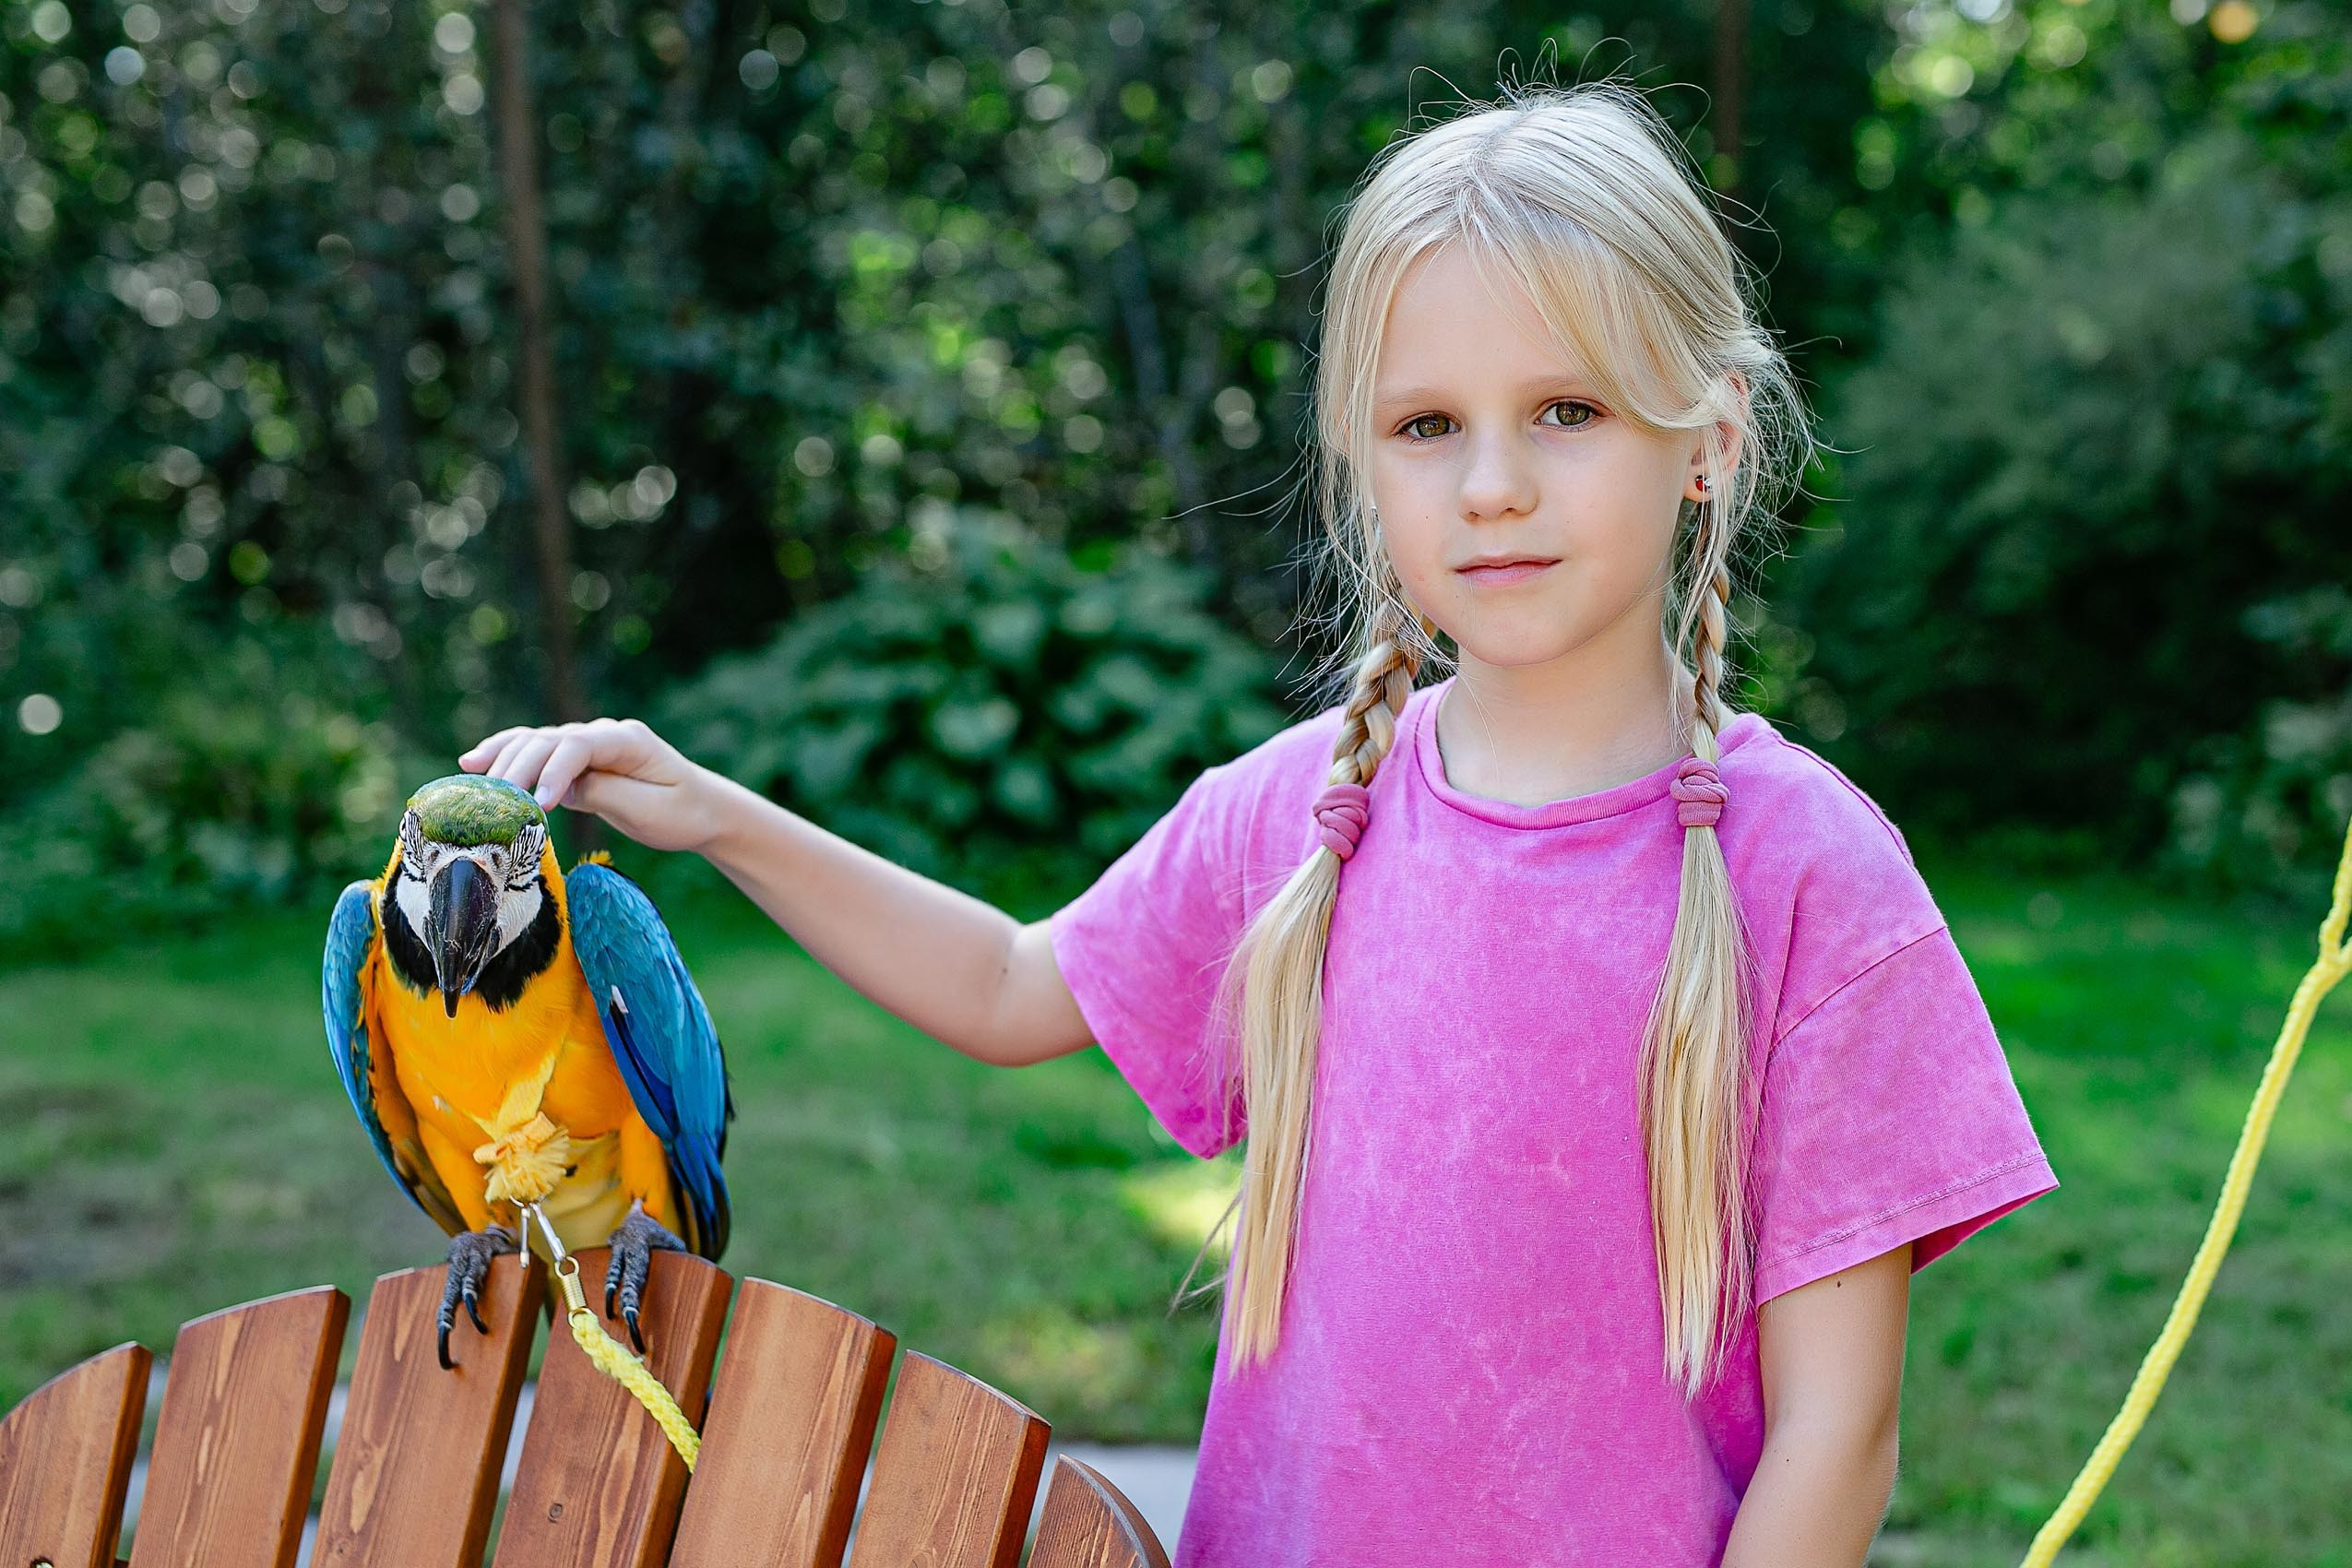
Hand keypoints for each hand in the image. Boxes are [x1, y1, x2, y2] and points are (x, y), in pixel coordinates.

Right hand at [458, 718, 722, 854]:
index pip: (579, 745)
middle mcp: (603, 734)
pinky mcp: (576, 762)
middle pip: (550, 741)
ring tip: (473, 779)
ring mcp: (587, 744)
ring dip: (504, 757)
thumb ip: (605, 795)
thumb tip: (561, 789)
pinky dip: (506, 755)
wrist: (702, 810)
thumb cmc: (682, 813)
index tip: (539, 804)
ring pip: (536, 741)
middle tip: (496, 804)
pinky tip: (475, 763)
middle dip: (519, 768)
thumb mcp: (650, 810)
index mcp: (628, 741)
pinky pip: (536, 753)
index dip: (553, 771)